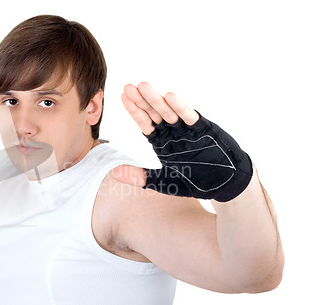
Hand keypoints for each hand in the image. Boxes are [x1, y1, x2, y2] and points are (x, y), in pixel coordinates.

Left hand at [115, 82, 252, 201]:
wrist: (224, 184)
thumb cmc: (195, 181)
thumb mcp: (162, 181)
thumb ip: (139, 177)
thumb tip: (114, 173)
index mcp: (162, 141)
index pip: (144, 122)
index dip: (134, 109)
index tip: (122, 96)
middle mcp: (173, 132)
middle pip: (153, 112)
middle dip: (141, 100)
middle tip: (128, 86)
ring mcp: (187, 129)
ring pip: (169, 111)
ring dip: (156, 99)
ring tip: (143, 86)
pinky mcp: (203, 130)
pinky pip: (190, 117)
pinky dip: (180, 108)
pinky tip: (170, 96)